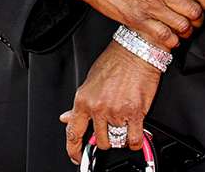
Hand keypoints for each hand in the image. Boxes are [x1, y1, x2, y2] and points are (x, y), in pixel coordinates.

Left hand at [61, 41, 161, 162]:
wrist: (137, 48)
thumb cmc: (116, 60)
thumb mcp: (90, 80)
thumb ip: (80, 103)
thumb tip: (68, 117)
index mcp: (84, 100)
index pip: (73, 133)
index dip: (73, 150)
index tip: (76, 156)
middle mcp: (98, 108)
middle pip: (99, 140)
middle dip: (104, 140)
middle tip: (110, 132)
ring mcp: (117, 111)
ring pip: (116, 141)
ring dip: (120, 139)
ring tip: (123, 128)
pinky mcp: (135, 112)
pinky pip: (133, 138)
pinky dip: (135, 142)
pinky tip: (135, 137)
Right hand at [77, 0, 204, 50]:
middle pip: (193, 11)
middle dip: (200, 15)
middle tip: (199, 14)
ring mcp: (149, 9)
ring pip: (182, 27)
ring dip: (188, 29)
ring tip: (187, 26)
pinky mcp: (138, 22)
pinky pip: (163, 38)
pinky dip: (172, 40)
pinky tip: (172, 36)